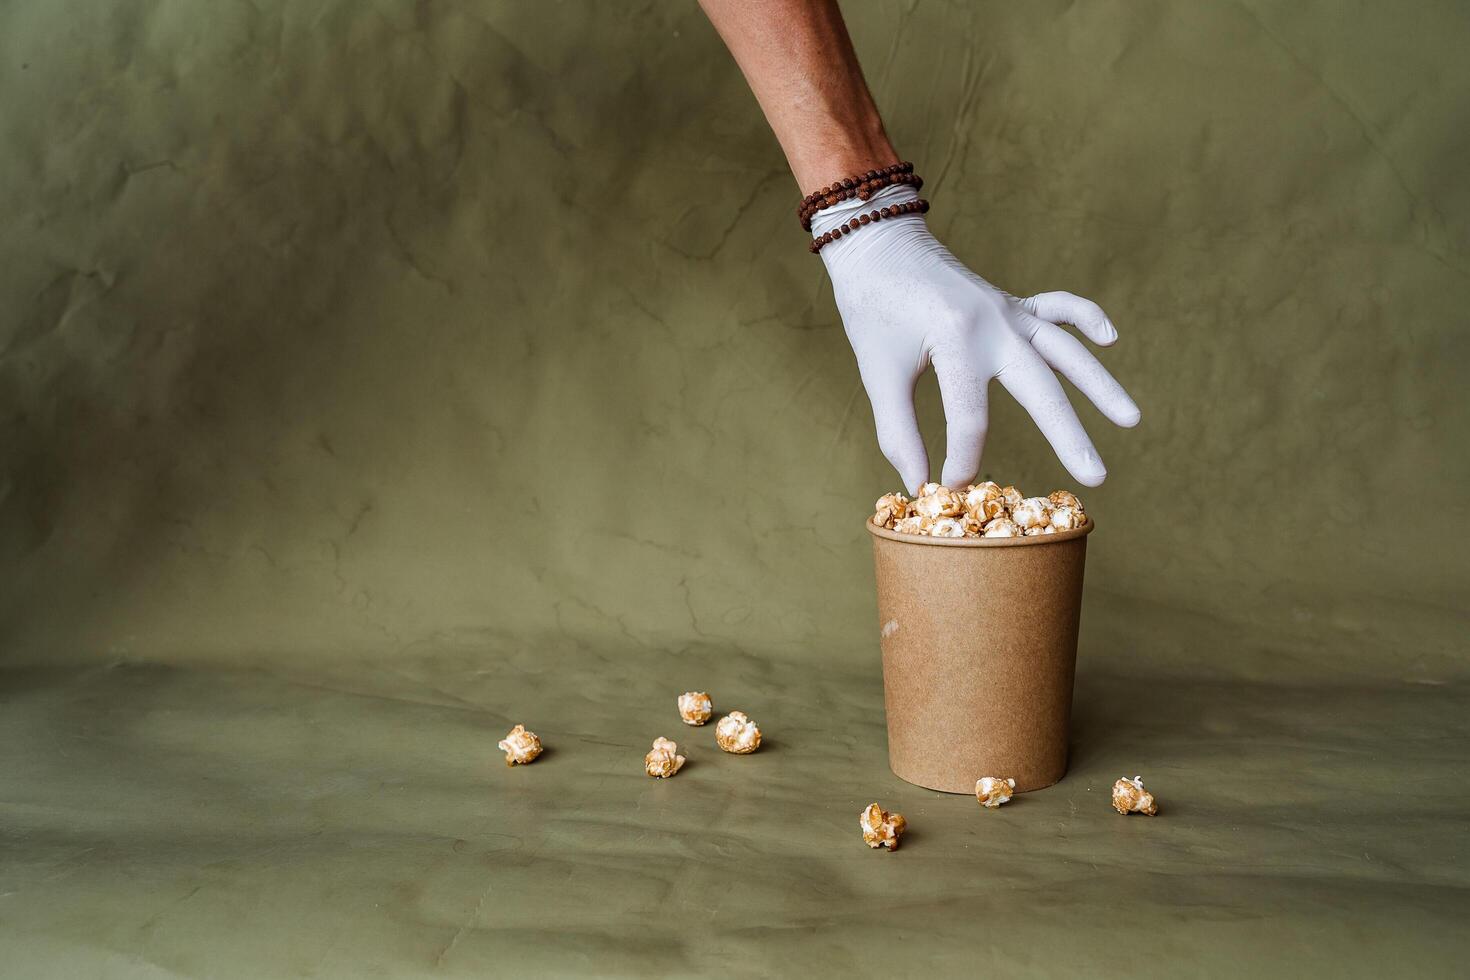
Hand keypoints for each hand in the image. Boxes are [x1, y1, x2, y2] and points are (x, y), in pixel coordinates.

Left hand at [815, 186, 1140, 493]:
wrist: (876, 243)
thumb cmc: (872, 308)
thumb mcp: (879, 373)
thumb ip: (898, 433)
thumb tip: (919, 485)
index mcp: (957, 340)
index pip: (971, 417)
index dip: (961, 459)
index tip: (947, 487)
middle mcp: (995, 323)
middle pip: (1041, 388)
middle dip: (1069, 435)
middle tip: (1097, 476)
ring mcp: (1009, 311)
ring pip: (1065, 351)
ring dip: (1100, 385)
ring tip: (1132, 419)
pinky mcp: (1012, 303)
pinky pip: (1058, 308)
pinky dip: (1085, 318)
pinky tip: (1111, 338)